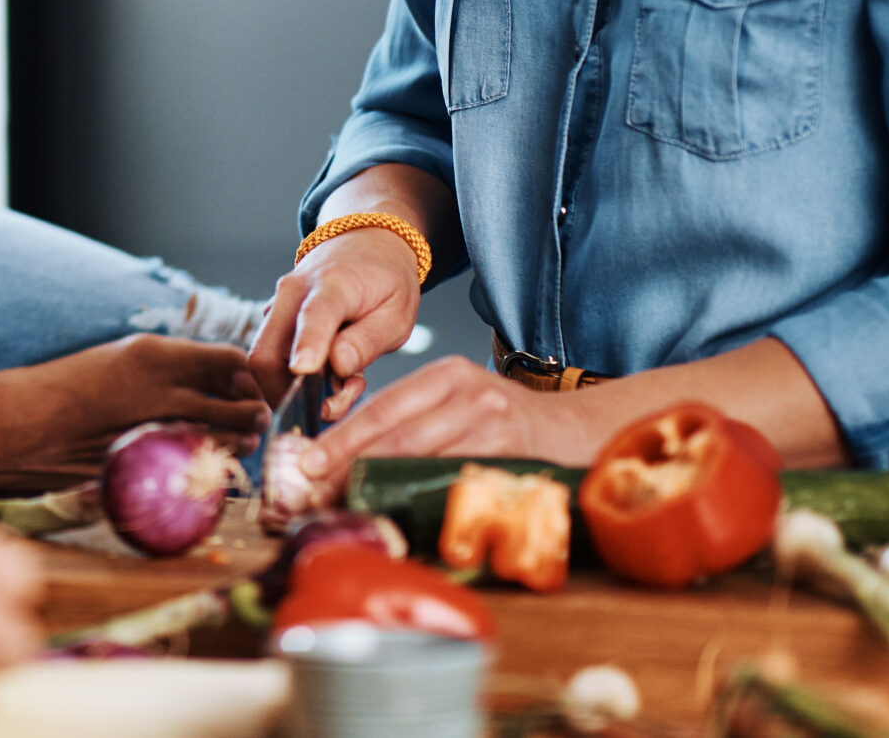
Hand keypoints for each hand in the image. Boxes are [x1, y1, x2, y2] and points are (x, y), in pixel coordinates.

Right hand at [247, 226, 422, 406]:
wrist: (365, 244)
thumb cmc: (385, 282)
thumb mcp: (397, 313)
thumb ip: (368, 342)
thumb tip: (337, 365)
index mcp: (332, 285)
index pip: (314, 315)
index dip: (308, 345)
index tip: (304, 371)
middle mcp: (292, 292)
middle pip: (267, 353)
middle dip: (290, 395)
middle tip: (334, 408)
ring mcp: (277, 305)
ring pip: (265, 361)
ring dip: (296, 390)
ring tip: (342, 386)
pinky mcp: (273, 319)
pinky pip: (272, 357)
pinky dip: (295, 379)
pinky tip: (330, 374)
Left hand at [290, 354, 595, 497]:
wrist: (579, 432)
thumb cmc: (510, 424)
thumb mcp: (462, 404)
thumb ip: (419, 420)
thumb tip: (353, 457)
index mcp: (448, 375)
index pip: (384, 406)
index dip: (343, 436)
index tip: (309, 462)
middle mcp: (468, 391)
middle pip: (395, 431)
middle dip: (350, 463)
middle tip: (315, 490)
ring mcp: (491, 421)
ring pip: (421, 457)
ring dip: (381, 485)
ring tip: (350, 506)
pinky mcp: (510, 452)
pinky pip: (457, 480)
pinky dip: (427, 499)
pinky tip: (405, 514)